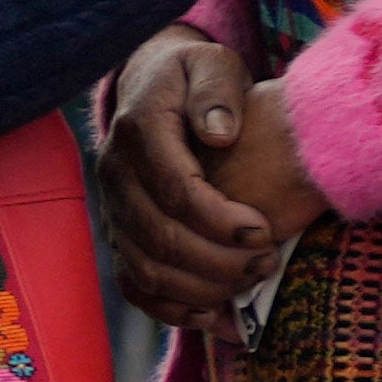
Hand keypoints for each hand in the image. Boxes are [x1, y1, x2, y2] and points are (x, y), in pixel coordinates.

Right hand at [95, 28, 326, 319]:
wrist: (152, 86)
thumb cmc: (195, 78)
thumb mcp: (211, 64)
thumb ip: (216, 92)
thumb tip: (218, 134)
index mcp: (139, 132)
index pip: (175, 190)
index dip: (220, 220)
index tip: (264, 230)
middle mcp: (114, 174)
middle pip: (159, 238)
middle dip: (219, 260)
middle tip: (269, 261)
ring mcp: (112, 210)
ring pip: (146, 270)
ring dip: (204, 287)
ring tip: (253, 281)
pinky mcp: (119, 234)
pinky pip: (136, 286)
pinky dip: (174, 310)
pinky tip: (217, 316)